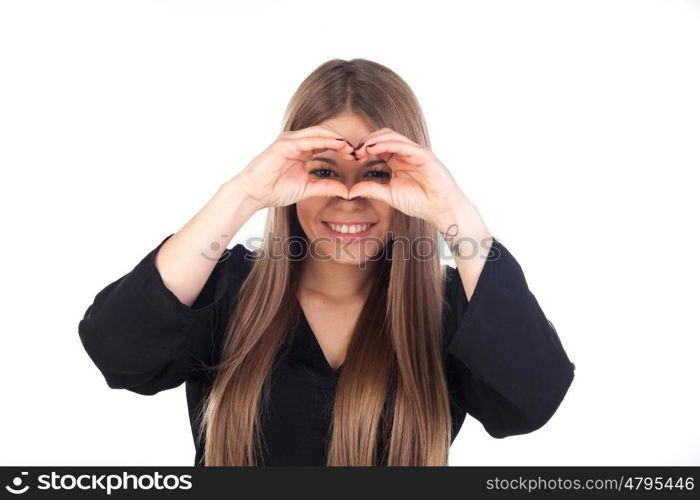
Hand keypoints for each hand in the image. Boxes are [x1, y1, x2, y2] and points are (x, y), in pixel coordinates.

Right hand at [232, 125, 354, 209]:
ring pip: (320, 133)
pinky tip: (339, 146)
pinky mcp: (286, 143)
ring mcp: (290, 140)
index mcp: (301, 149)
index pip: (327, 143)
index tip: (357, 157)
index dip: (343, 148)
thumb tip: (346, 190)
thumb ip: (326, 187)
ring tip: (352, 148)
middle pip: (326, 134)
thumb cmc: (275, 190)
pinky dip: (326, 141)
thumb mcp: (307, 189)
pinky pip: (310, 138)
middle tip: (359, 151)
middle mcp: (297, 141)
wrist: (253, 193)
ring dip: (337, 139)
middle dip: (343, 141)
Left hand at [348, 128, 469, 225]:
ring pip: (392, 136)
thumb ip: (371, 190)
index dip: (363, 148)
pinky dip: (387, 144)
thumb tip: (350, 190)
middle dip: (367, 140)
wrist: (441, 209)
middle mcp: (405, 153)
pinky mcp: (423, 154)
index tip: (351, 157)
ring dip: (374, 140)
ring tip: (361, 149)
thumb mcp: (389, 195)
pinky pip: (403, 144)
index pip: (378, 146)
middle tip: (354, 151)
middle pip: (383, 136)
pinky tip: (374, 149)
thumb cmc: (420, 202)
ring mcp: (415, 152)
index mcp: (397, 160)